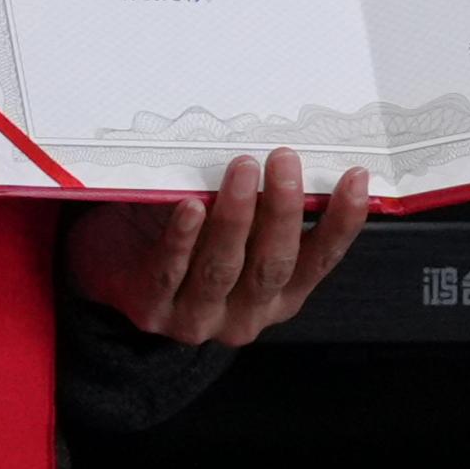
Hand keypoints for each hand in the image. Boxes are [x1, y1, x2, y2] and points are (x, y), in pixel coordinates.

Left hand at [72, 153, 375, 343]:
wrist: (113, 266)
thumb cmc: (186, 234)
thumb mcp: (236, 225)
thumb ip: (263, 204)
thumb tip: (294, 150)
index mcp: (279, 293)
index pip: (319, 259)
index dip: (342, 222)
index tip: (355, 178)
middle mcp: (246, 314)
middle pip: (273, 265)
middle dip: (282, 211)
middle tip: (284, 161)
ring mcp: (198, 318)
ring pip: (224, 268)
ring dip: (235, 217)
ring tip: (241, 168)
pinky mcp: (152, 311)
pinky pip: (170, 272)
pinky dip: (182, 239)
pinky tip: (190, 207)